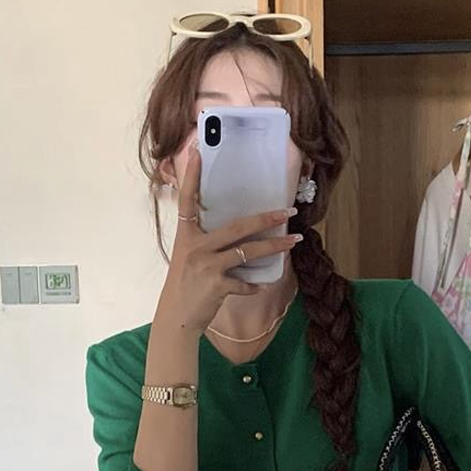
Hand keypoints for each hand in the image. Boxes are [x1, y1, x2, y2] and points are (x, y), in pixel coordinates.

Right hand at [157, 139, 301, 334]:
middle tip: (288, 212)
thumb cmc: (184, 286)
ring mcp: (207, 266)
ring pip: (249, 252)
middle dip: (266, 218)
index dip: (192, 176)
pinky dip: (254, 286)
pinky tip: (259, 286)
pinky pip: (245, 283)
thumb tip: (234, 234)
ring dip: (275, 247)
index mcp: (186, 236)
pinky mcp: (217, 286)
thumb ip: (205, 243)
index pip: (187, 201)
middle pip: (237, 227)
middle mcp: (196, 247)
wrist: (176, 318)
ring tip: (294, 242)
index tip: (198, 151)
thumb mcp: (187, 258)